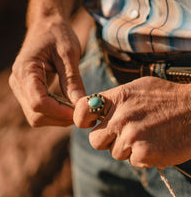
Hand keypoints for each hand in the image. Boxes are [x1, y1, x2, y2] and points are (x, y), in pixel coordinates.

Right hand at [9, 19, 84, 126]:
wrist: (47, 26)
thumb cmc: (57, 34)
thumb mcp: (68, 53)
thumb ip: (72, 80)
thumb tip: (80, 104)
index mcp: (26, 70)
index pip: (38, 102)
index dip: (59, 112)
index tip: (79, 111)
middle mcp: (19, 83)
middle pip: (36, 115)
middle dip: (59, 118)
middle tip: (80, 113)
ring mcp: (22, 88)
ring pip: (36, 117)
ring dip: (57, 118)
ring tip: (75, 109)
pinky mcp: (28, 91)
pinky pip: (39, 110)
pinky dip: (54, 113)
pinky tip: (67, 106)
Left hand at [74, 77, 190, 167]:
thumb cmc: (166, 97)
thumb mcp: (137, 87)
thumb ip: (114, 99)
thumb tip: (96, 110)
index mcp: (117, 97)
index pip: (81, 109)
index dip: (81, 119)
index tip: (89, 123)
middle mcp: (120, 117)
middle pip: (95, 141)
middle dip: (107, 140)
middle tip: (124, 133)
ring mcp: (131, 136)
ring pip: (115, 152)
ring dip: (127, 148)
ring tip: (146, 134)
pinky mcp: (143, 154)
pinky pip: (132, 160)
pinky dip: (142, 156)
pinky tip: (155, 143)